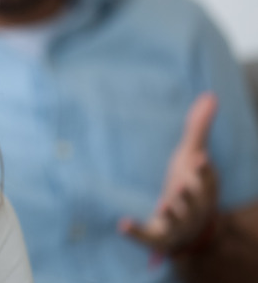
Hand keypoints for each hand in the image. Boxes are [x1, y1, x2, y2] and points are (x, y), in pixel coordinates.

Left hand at [119, 93, 218, 253]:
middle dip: (190, 194)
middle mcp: (193, 208)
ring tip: (164, 205)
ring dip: (171, 213)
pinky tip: (122, 224)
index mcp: (203, 189)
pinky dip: (135, 232)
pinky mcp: (159, 238)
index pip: (208, 181)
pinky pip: (148, 237)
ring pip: (176, 221)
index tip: (200, 157)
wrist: (190, 231)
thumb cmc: (190, 185)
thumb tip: (210, 95)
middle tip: (182, 185)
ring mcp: (176, 225)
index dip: (205, 171)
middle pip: (194, 202)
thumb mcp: (192, 157)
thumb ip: (198, 128)